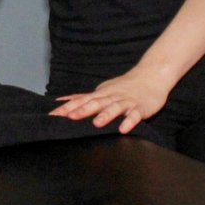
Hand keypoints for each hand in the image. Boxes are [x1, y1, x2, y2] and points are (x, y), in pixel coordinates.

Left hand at [50, 68, 172, 133]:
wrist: (152, 75)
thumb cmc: (124, 86)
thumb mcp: (102, 90)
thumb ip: (83, 98)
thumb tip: (63, 101)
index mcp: (101, 95)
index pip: (81, 101)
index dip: (67, 108)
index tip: (52, 116)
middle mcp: (111, 97)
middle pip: (96, 103)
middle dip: (83, 110)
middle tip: (70, 118)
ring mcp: (126, 102)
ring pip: (115, 108)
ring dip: (106, 115)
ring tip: (97, 123)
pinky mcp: (141, 107)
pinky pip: (135, 115)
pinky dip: (130, 121)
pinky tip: (124, 129)